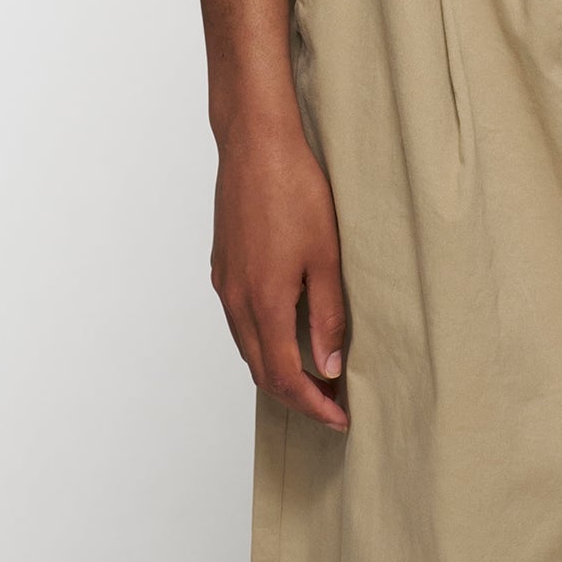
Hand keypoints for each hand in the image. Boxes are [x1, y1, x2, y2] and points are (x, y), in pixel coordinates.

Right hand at [211, 120, 348, 431]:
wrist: (256, 143)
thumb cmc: (295, 190)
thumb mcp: (325, 255)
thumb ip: (327, 315)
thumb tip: (328, 367)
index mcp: (263, 303)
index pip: (285, 377)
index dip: (313, 405)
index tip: (339, 418)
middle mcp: (236, 300)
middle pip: (261, 370)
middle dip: (295, 396)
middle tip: (330, 405)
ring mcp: (225, 283)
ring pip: (247, 347)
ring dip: (276, 370)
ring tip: (312, 376)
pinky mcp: (222, 266)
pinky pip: (239, 321)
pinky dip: (261, 341)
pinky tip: (284, 332)